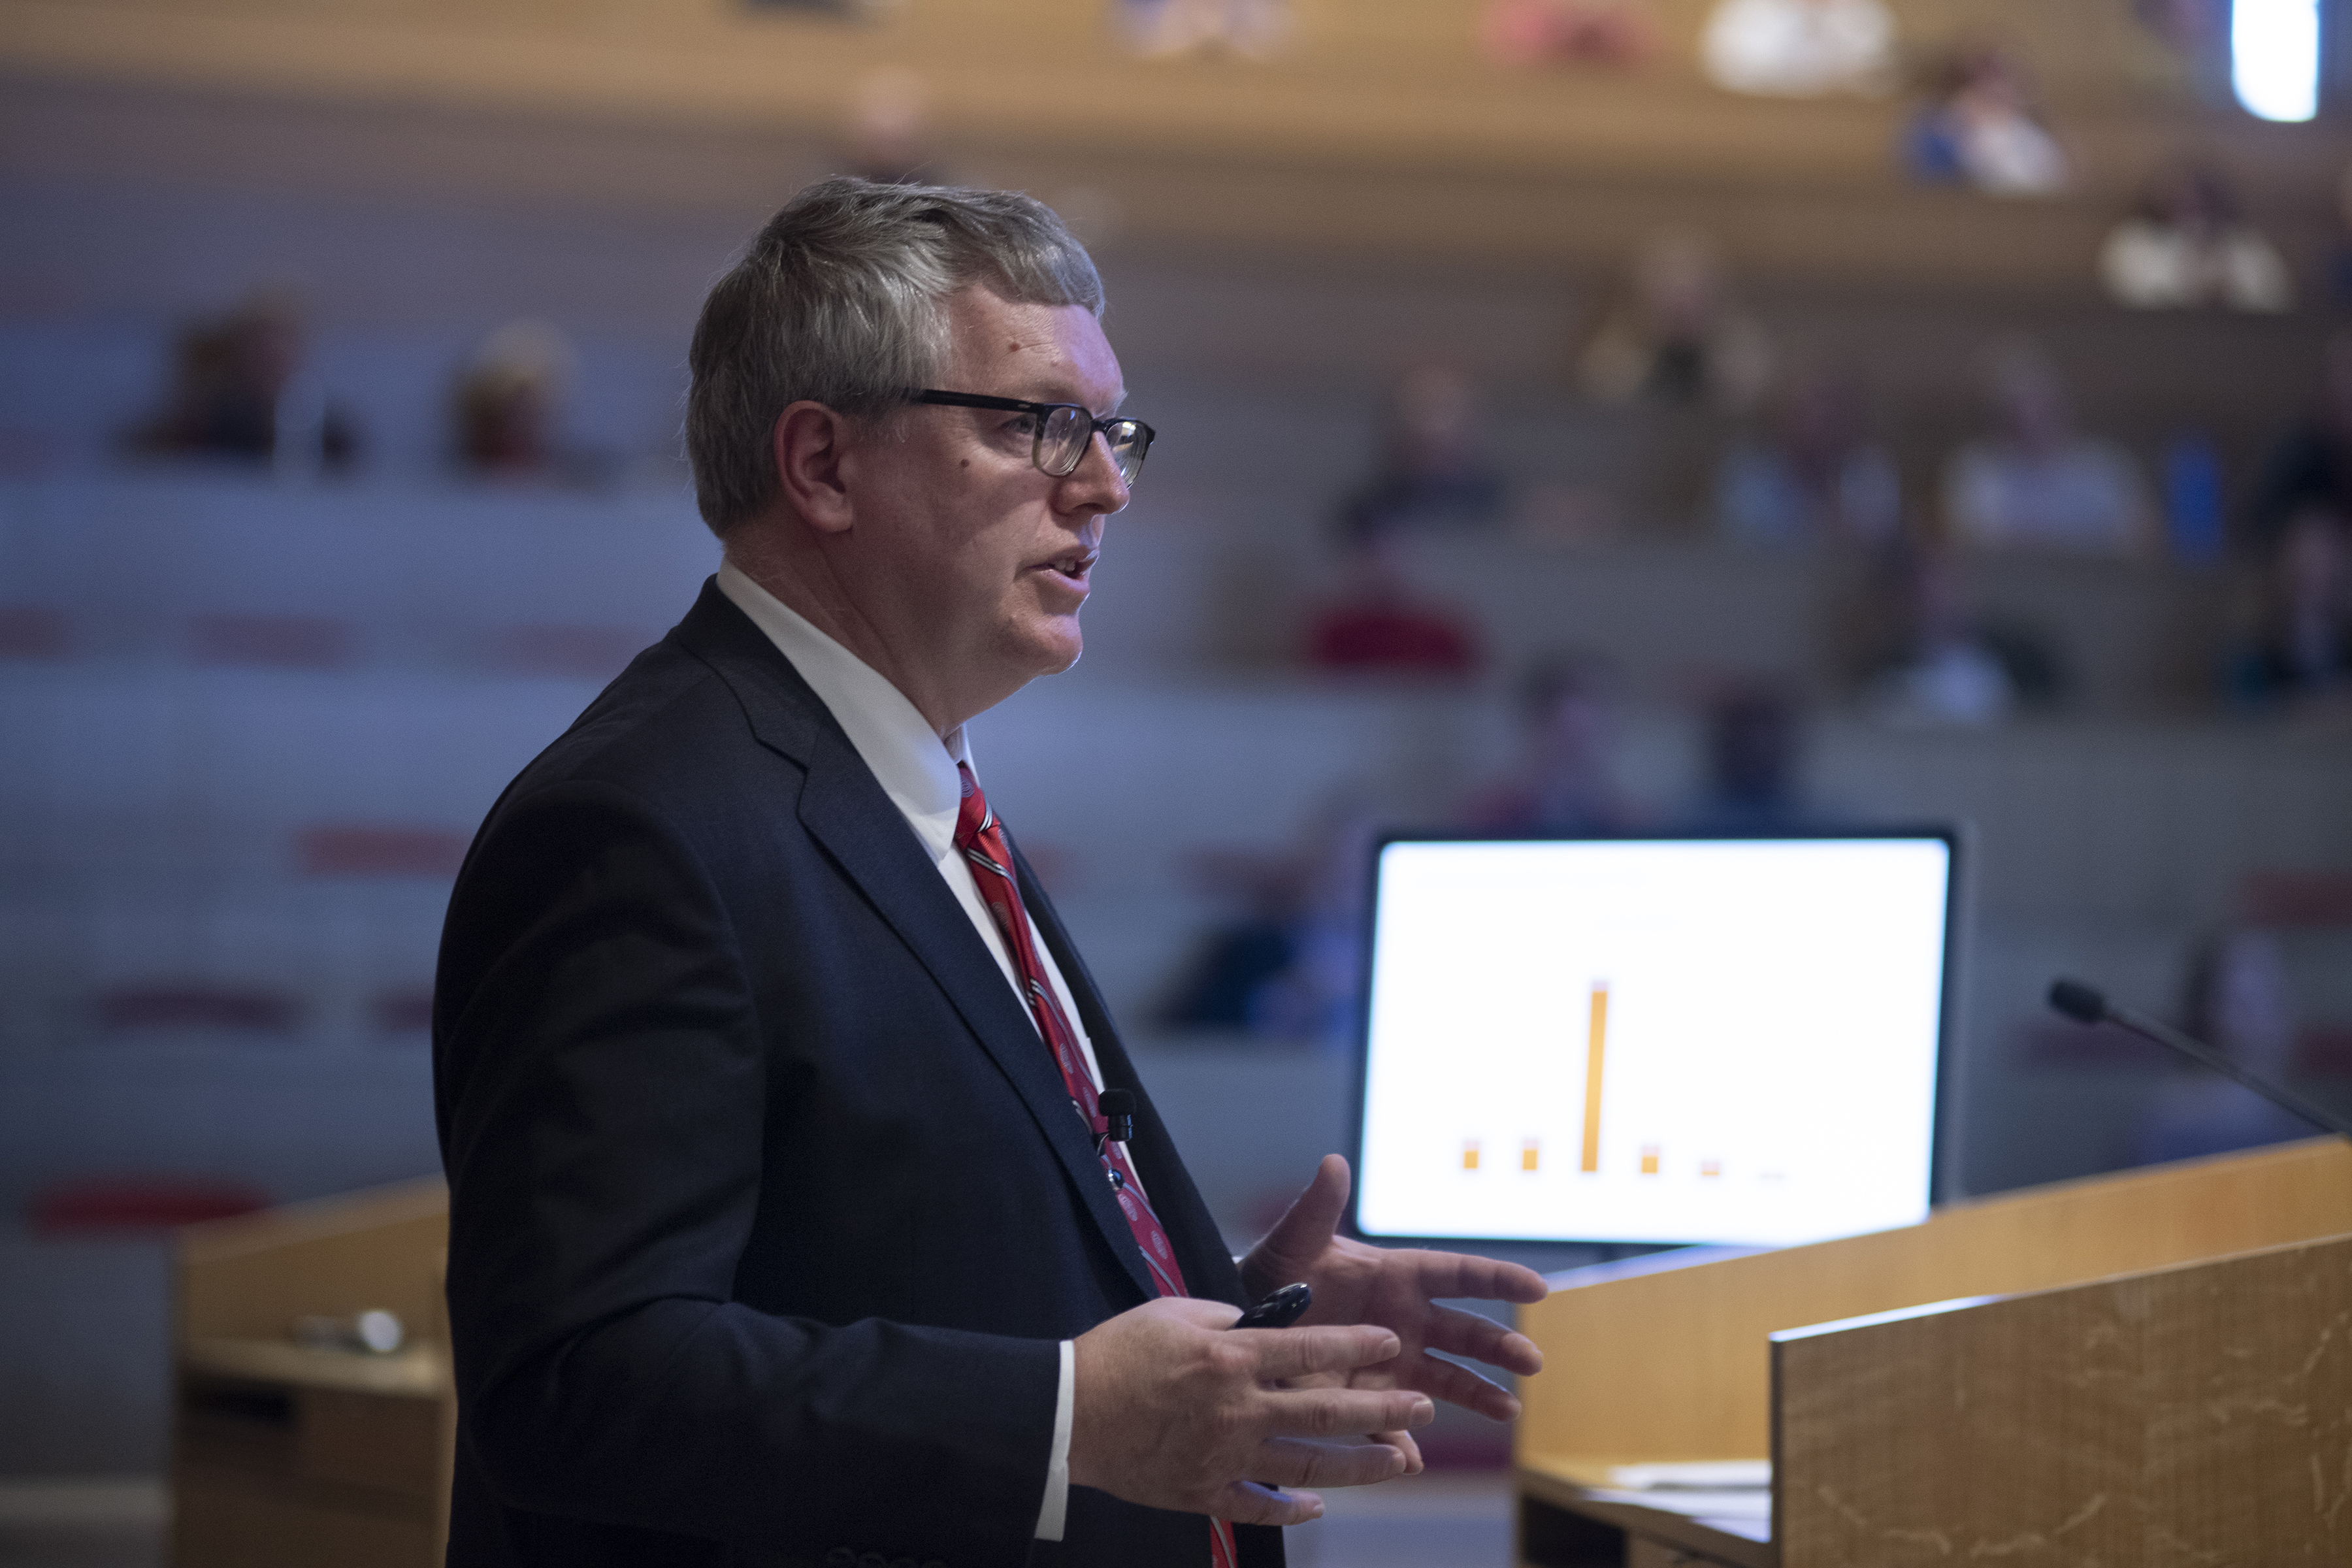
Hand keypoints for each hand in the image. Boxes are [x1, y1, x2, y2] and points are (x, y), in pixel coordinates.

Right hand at [1067, 1295, 1436, 1524]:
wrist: (1066, 1414)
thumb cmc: (1115, 1354)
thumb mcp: (1172, 1313)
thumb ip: (1226, 1319)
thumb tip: (1261, 1326)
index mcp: (1230, 1359)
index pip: (1310, 1349)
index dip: (1356, 1345)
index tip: (1391, 1342)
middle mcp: (1238, 1410)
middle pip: (1325, 1412)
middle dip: (1381, 1409)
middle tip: (1422, 1407)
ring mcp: (1225, 1458)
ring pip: (1308, 1466)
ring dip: (1359, 1464)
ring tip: (1397, 1460)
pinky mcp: (1205, 1492)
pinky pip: (1260, 1506)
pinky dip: (1293, 1508)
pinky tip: (1320, 1504)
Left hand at [1240, 1155, 1547, 1468]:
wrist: (1246, 1321)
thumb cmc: (1275, 1272)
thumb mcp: (1294, 1241)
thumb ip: (1317, 1208)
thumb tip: (1332, 1162)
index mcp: (1397, 1277)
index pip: (1458, 1275)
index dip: (1498, 1279)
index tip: (1538, 1288)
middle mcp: (1405, 1322)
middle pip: (1464, 1333)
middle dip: (1499, 1346)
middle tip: (1531, 1362)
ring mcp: (1391, 1364)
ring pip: (1446, 1381)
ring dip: (1477, 1395)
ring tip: (1508, 1410)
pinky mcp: (1367, 1398)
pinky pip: (1391, 1423)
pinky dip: (1401, 1440)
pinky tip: (1412, 1459)